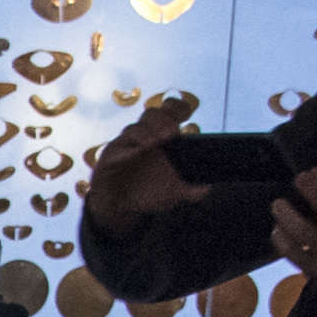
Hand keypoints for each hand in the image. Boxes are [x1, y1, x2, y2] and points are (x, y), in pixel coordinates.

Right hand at [85, 92, 198, 226]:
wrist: (119, 207)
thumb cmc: (146, 192)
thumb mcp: (173, 193)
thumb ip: (190, 190)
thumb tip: (206, 189)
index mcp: (161, 136)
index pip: (169, 111)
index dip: (178, 108)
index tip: (187, 114)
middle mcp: (144, 135)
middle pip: (152, 114)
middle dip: (163, 119)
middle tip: (172, 133)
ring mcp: (126, 144)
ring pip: (134, 128)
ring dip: (147, 132)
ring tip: (156, 142)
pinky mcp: (110, 156)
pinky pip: (118, 147)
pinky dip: (128, 148)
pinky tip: (137, 151)